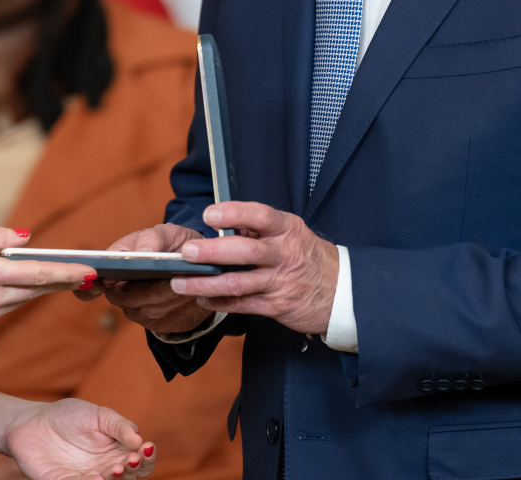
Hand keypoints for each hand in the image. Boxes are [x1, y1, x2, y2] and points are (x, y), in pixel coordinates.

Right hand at [0, 228, 95, 334]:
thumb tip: (25, 237)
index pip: (38, 274)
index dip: (67, 272)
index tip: (90, 270)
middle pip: (36, 290)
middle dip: (60, 281)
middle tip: (83, 272)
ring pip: (21, 299)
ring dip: (35, 287)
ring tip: (48, 273)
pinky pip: (4, 308)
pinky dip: (11, 295)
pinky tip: (5, 284)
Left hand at [4, 399, 154, 479]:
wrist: (32, 423)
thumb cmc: (69, 416)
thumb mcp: (98, 415)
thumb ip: (119, 426)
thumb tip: (140, 440)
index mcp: (118, 452)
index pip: (141, 461)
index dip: (147, 458)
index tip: (146, 448)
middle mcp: (106, 470)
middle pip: (128, 477)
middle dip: (132, 469)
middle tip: (129, 460)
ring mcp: (86, 478)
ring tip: (114, 469)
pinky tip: (95, 479)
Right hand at [86, 224, 209, 335]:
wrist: (196, 266)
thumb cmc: (174, 245)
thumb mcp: (168, 233)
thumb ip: (154, 237)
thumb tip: (144, 252)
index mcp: (114, 262)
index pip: (93, 279)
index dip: (91, 286)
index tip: (105, 281)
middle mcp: (119, 289)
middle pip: (127, 296)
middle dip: (152, 289)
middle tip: (172, 280)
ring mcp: (135, 308)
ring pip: (149, 309)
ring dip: (170, 297)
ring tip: (189, 284)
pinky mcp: (155, 322)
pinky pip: (165, 319)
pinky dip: (180, 308)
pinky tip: (193, 296)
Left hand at [169, 202, 337, 334]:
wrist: (341, 291)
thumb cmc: (307, 255)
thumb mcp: (291, 232)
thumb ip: (258, 227)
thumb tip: (222, 220)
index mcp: (287, 229)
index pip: (260, 216)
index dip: (234, 214)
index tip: (209, 215)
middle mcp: (283, 254)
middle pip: (245, 252)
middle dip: (212, 252)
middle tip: (186, 253)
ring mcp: (279, 282)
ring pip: (238, 283)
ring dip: (205, 283)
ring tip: (180, 283)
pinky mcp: (276, 306)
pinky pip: (242, 305)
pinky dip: (219, 302)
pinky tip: (201, 299)